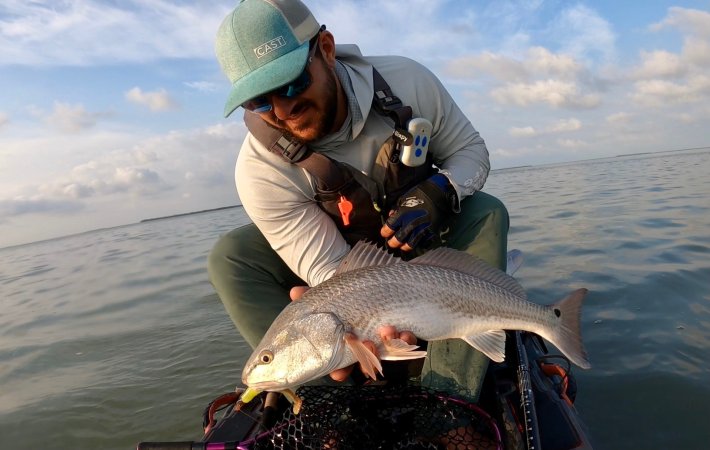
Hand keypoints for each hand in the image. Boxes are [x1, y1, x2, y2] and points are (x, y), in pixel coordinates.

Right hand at [289, 286, 416, 381]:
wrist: (389, 281)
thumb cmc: (354, 293)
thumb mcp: (332, 293)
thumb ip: (313, 295)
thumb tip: (295, 292)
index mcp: (347, 340)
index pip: (342, 363)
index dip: (340, 371)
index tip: (338, 374)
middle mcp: (367, 344)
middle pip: (365, 362)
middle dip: (365, 360)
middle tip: (366, 348)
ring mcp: (387, 339)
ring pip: (387, 352)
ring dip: (386, 344)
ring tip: (385, 330)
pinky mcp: (405, 332)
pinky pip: (407, 342)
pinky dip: (405, 338)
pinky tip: (402, 331)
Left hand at [380, 173, 454, 250]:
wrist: (438, 194)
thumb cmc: (420, 194)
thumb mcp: (404, 198)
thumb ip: (396, 209)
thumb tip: (391, 216)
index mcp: (402, 215)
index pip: (389, 228)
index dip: (385, 232)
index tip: (384, 233)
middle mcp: (410, 224)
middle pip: (398, 239)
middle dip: (392, 242)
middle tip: (391, 243)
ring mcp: (421, 230)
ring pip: (409, 245)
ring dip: (404, 247)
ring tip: (402, 247)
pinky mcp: (430, 232)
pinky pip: (422, 242)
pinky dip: (417, 244)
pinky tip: (415, 242)